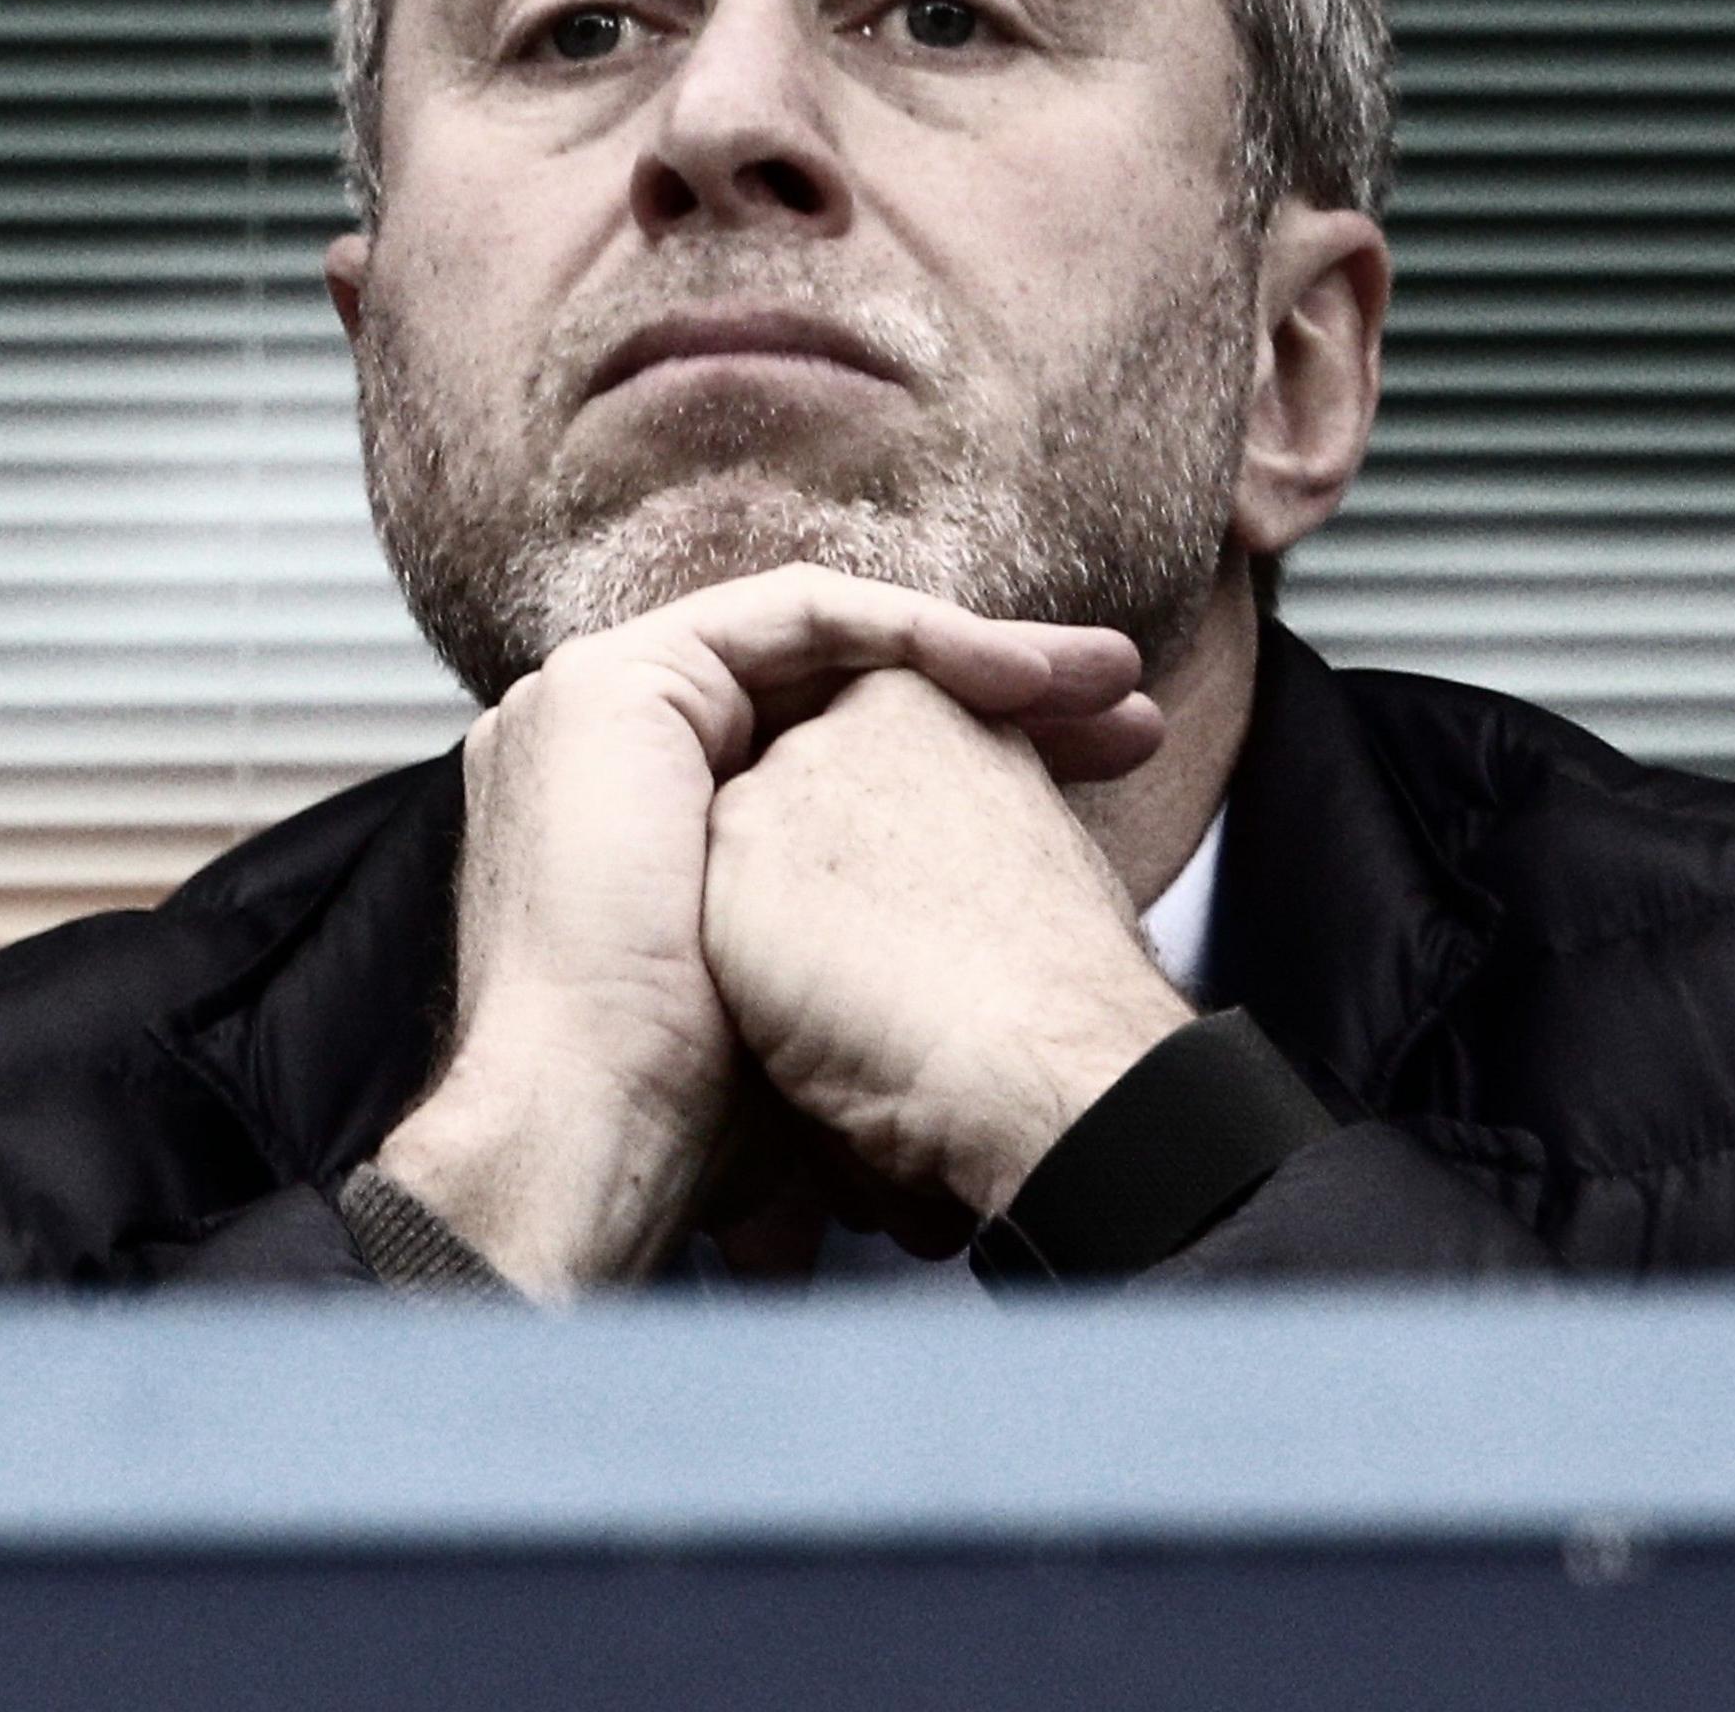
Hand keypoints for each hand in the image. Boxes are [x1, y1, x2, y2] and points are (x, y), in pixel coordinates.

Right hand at [379, 565, 1153, 1294]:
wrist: (607, 1117)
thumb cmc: (708, 1100)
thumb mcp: (811, 991)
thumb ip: (860, 924)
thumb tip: (957, 989)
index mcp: (673, 821)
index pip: (846, 750)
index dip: (986, 753)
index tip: (1101, 773)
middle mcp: (638, 753)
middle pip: (848, 689)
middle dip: (1005, 693)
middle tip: (1126, 715)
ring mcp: (609, 704)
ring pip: (833, 645)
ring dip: (981, 654)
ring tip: (1105, 682)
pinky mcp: (617, 677)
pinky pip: (796, 617)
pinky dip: (914, 634)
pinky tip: (1017, 676)